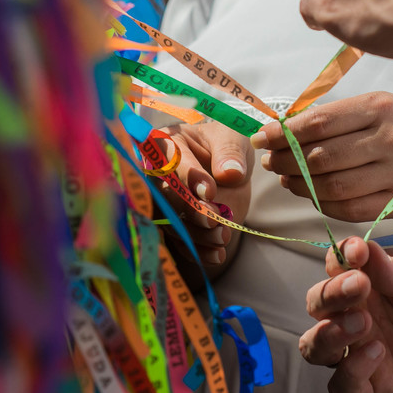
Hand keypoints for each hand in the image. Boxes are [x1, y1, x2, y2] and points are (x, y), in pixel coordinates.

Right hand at [156, 122, 252, 267]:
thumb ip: (230, 152)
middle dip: (190, 211)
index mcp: (168, 144)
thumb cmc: (227, 144)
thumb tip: (229, 173)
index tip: (210, 192)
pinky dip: (198, 251)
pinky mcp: (175, 223)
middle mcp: (158, 174)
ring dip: (196, 235)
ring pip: (171, 222)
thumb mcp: (233, 137)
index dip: (188, 178)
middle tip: (214, 220)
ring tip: (223, 237)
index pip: (171, 162)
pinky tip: (217, 256)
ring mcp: (165, 202)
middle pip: (165, 196)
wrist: (231, 168)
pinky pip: (181, 241)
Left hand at [250, 92, 392, 221]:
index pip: (319, 123)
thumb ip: (334, 116)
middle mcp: (391, 140)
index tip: (262, 138)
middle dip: (286, 161)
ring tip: (285, 178)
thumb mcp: (376, 106)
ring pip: (332, 186)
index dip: (283, 133)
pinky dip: (322, 203)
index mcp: (380, 107)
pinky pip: (349, 209)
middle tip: (270, 161)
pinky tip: (310, 194)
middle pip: (321, 157)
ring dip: (300, 185)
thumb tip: (281, 128)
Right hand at [300, 237, 392, 392]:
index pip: (334, 267)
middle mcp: (358, 312)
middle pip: (317, 306)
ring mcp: (362, 348)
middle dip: (329, 297)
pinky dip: (349, 372)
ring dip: (327, 336)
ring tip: (362, 324)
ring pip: (315, 348)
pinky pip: (342, 386)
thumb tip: (358, 249)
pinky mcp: (375, 382)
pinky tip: (377, 353)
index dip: (338, 261)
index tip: (358, 255)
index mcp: (368, 279)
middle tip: (359, 290)